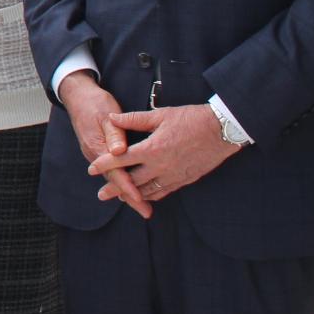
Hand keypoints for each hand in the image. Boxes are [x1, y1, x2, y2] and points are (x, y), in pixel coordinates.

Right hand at [58, 71, 150, 219]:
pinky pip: (113, 170)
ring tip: (143, 205)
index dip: (128, 186)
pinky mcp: (100, 152)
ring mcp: (96, 154)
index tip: (140, 198)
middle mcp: (95, 154)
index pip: (115, 172)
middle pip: (115, 180)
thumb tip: (119, 151)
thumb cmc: (94, 103)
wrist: (78, 96)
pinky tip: (133, 185)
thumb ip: (114, 133)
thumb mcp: (106, 115)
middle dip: (130, 197)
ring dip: (128, 191)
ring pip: (114, 177)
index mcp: (97, 147)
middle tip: (146, 211)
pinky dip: (124, 180)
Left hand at [89, 105, 240, 204]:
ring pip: (148, 190)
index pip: (121, 159)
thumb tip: (112, 118)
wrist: (222, 130)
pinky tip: (145, 196)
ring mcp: (174, 175)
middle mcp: (161, 166)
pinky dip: (152, 195)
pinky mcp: (185, 180)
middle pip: (132, 181)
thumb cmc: (191, 119)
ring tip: (120, 198)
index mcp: (152, 149)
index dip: (105, 164)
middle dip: (115, 187)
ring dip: (132, 195)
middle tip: (101, 194)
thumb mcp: (160, 115)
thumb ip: (134, 119)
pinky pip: (164, 192)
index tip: (91, 169)